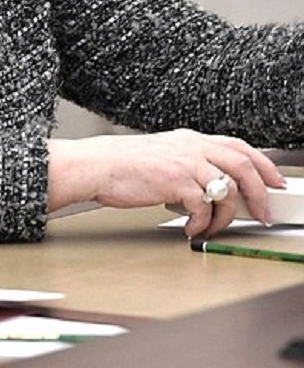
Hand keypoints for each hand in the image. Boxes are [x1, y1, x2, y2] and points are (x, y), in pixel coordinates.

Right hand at [47, 129, 284, 238]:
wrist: (93, 166)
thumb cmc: (118, 165)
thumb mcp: (160, 155)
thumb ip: (186, 165)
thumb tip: (207, 189)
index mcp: (189, 139)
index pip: (238, 146)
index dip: (263, 164)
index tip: (274, 181)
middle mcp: (191, 147)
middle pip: (243, 165)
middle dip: (260, 192)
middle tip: (263, 212)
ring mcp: (185, 163)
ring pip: (227, 190)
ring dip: (227, 216)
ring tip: (214, 227)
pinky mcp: (176, 182)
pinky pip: (204, 208)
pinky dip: (202, 224)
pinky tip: (190, 228)